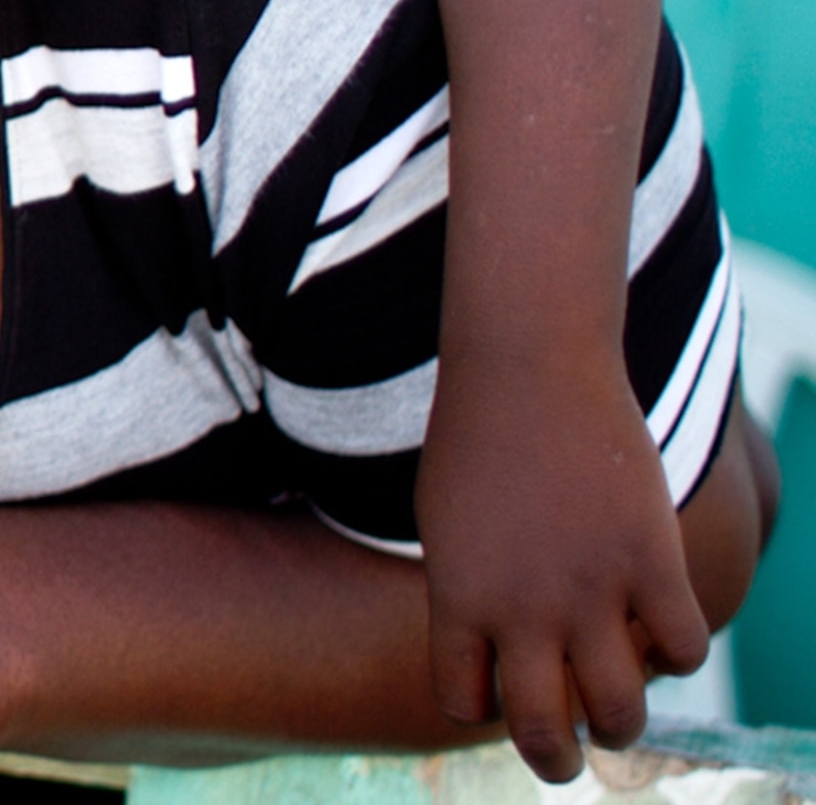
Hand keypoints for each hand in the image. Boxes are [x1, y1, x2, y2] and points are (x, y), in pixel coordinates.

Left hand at [416, 343, 708, 779]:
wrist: (525, 367)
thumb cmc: (476, 437)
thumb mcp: (444, 522)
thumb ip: (466, 589)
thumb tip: (495, 647)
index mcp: (457, 599)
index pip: (463, 702)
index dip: (482, 708)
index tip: (496, 695)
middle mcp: (521, 609)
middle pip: (544, 732)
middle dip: (555, 761)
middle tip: (566, 759)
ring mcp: (590, 590)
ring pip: (621, 711)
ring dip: (621, 725)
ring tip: (617, 717)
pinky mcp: (651, 561)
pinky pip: (685, 648)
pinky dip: (678, 654)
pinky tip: (660, 634)